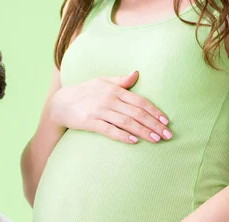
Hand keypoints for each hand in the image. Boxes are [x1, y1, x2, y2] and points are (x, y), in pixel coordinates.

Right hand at [49, 71, 171, 143]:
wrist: (60, 103)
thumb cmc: (84, 92)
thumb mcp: (101, 82)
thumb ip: (120, 81)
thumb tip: (136, 74)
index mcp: (114, 90)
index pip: (140, 101)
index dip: (154, 111)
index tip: (166, 121)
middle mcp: (109, 99)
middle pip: (137, 113)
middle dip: (154, 125)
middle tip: (167, 135)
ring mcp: (99, 111)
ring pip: (126, 122)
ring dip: (143, 131)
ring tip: (156, 140)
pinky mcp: (90, 122)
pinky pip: (109, 130)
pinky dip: (122, 135)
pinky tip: (134, 141)